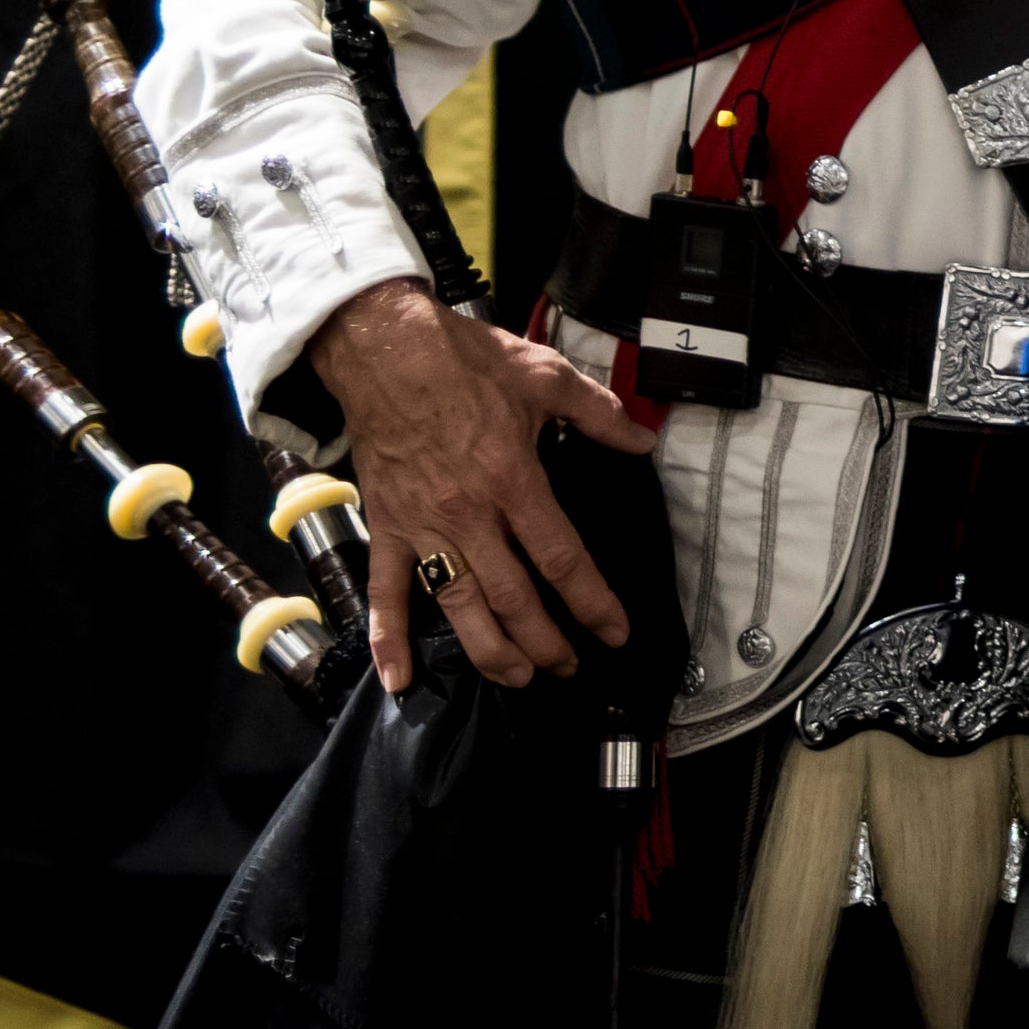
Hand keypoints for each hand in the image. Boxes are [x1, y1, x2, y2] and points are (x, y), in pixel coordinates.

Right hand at [307, 280, 658, 694]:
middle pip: (512, 596)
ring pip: (457, 605)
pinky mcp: (386, 526)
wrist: (383, 349)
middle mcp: (468, 515)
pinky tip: (395, 679)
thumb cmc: (465, 361)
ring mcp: (422, 526)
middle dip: (545, 641)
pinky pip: (384, 590)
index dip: (591, 602)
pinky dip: (386, 638)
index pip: (561, 558)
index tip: (614, 633)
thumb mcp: (547, 376)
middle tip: (568, 668)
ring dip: (488, 649)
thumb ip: (601, 414)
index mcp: (513, 481)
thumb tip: (644, 439)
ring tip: (516, 678)